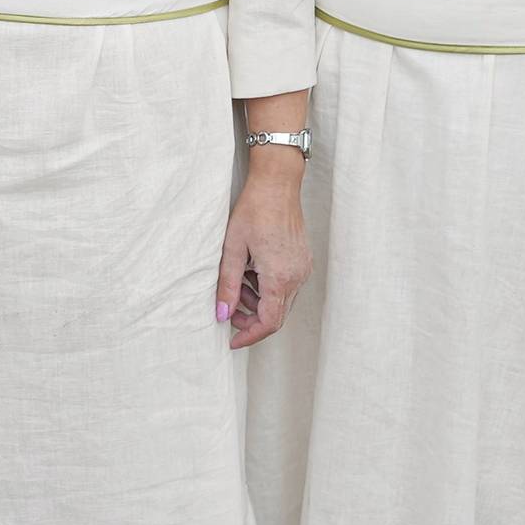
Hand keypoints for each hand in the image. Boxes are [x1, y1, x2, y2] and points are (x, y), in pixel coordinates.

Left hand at [219, 158, 310, 348]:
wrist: (277, 183)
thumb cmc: (254, 210)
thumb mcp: (232, 248)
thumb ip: (227, 285)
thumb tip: (221, 315)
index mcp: (279, 277)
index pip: (269, 323)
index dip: (249, 335)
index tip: (231, 340)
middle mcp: (297, 277)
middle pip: (277, 316)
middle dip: (251, 318)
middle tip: (228, 307)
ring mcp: (303, 268)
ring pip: (282, 301)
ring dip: (259, 302)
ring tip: (238, 282)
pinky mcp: (303, 261)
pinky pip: (287, 286)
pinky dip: (268, 288)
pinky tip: (252, 271)